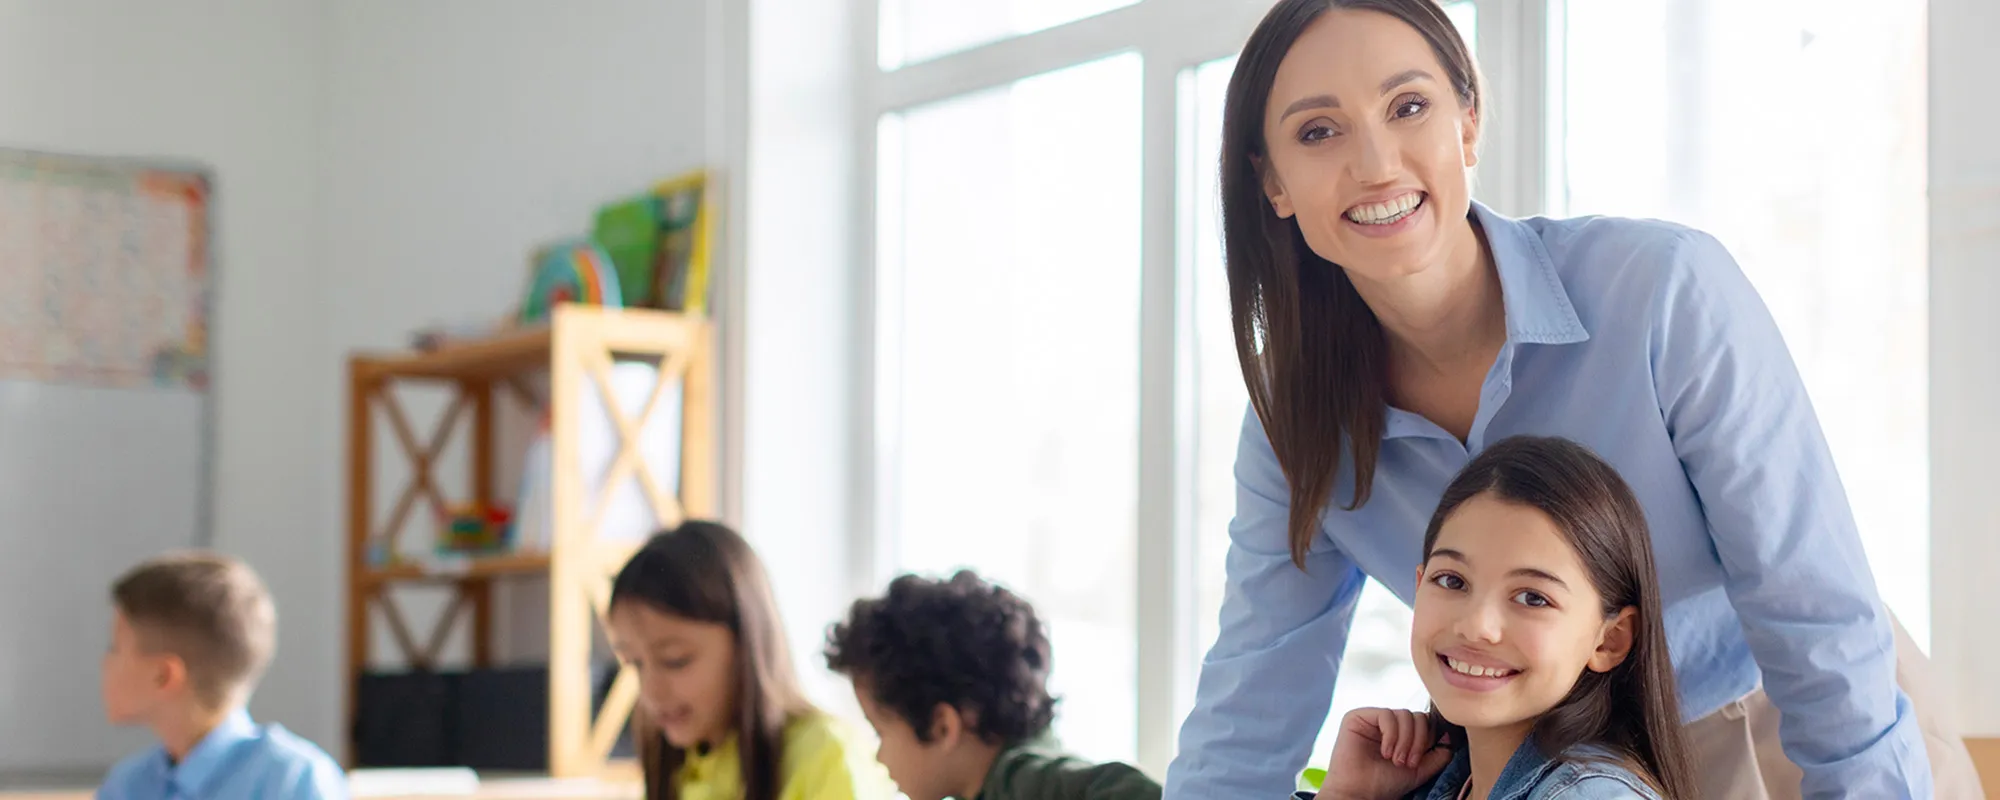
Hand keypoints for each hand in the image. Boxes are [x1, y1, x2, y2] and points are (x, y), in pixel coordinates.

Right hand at [1316, 707, 1452, 799]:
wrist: (1360, 792)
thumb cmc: (1386, 783)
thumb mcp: (1420, 769)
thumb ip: (1438, 754)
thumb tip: (1449, 735)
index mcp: (1402, 733)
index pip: (1424, 722)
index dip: (1427, 738)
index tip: (1418, 762)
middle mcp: (1388, 723)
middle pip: (1417, 716)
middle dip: (1418, 740)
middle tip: (1408, 762)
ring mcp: (1373, 718)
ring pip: (1404, 715)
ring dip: (1405, 741)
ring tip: (1396, 760)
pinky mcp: (1357, 716)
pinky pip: (1386, 715)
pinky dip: (1391, 735)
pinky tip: (1385, 752)